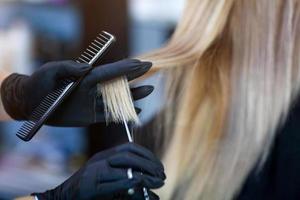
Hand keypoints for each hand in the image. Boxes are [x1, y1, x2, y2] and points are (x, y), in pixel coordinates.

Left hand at [1, 59, 152, 125]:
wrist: (32, 103)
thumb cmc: (40, 83)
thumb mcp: (51, 71)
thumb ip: (68, 67)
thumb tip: (86, 68)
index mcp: (86, 77)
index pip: (110, 72)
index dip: (126, 67)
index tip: (141, 63)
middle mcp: (93, 89)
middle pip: (119, 83)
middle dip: (135, 76)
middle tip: (150, 69)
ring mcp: (93, 103)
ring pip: (119, 100)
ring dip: (135, 95)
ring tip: (150, 90)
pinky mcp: (90, 117)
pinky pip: (110, 116)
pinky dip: (124, 114)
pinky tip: (137, 111)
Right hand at [33, 143, 164, 199]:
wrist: (61, 197)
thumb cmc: (85, 188)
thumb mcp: (103, 175)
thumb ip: (119, 171)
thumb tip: (141, 174)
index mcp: (104, 155)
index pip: (129, 147)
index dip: (146, 154)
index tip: (158, 164)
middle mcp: (100, 160)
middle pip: (128, 154)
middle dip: (149, 162)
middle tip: (161, 174)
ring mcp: (94, 171)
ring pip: (123, 165)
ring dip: (144, 172)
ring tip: (156, 180)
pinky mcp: (91, 186)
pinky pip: (115, 181)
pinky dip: (130, 182)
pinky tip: (141, 184)